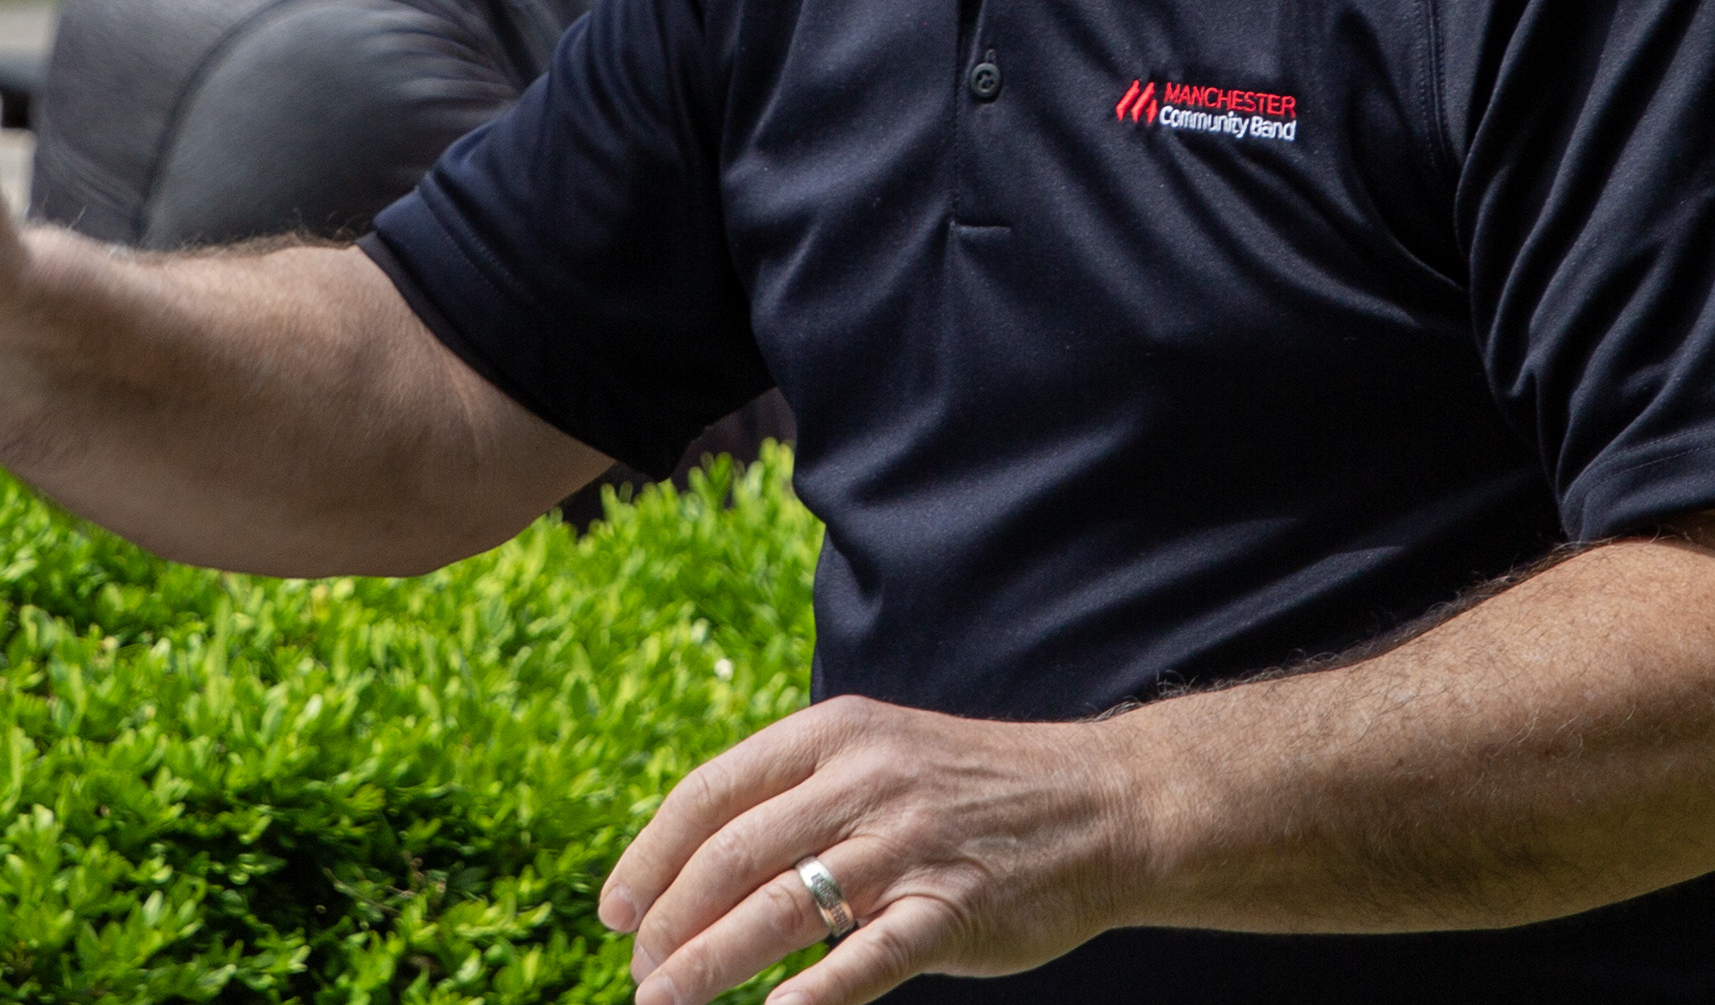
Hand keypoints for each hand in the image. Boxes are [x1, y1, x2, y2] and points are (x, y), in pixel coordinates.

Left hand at [601, 696, 1136, 1004]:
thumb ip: (798, 795)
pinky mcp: (952, 907)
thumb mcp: (878, 756)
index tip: (614, 911)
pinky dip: (814, 994)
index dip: (651, 856)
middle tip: (639, 976)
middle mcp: (862, 781)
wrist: (1100, 803)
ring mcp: (908, 845)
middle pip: (732, 855)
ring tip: (666, 1003)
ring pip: (782, 907)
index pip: (711, 793)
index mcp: (833, 736)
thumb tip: (698, 861)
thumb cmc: (972, 790)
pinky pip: (867, 957)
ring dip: (709, 963)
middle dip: (670, 923)